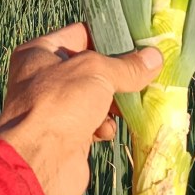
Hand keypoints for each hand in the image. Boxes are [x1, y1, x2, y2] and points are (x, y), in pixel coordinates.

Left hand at [0, 23, 162, 194]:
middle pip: (91, 67)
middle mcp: (43, 77)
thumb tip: (154, 57)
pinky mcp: (66, 134)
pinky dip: (103, 126)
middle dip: (117, 73)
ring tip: (130, 103)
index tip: (139, 40)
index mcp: (39, 53)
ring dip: (113, 102)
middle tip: (145, 72)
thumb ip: (127, 66)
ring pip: (95, 97)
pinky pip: (93, 123)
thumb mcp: (97, 73)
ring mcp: (55, 108)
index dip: (109, 35)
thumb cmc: (60, 103)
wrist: (39, 161)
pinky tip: (106, 130)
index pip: (80, 34)